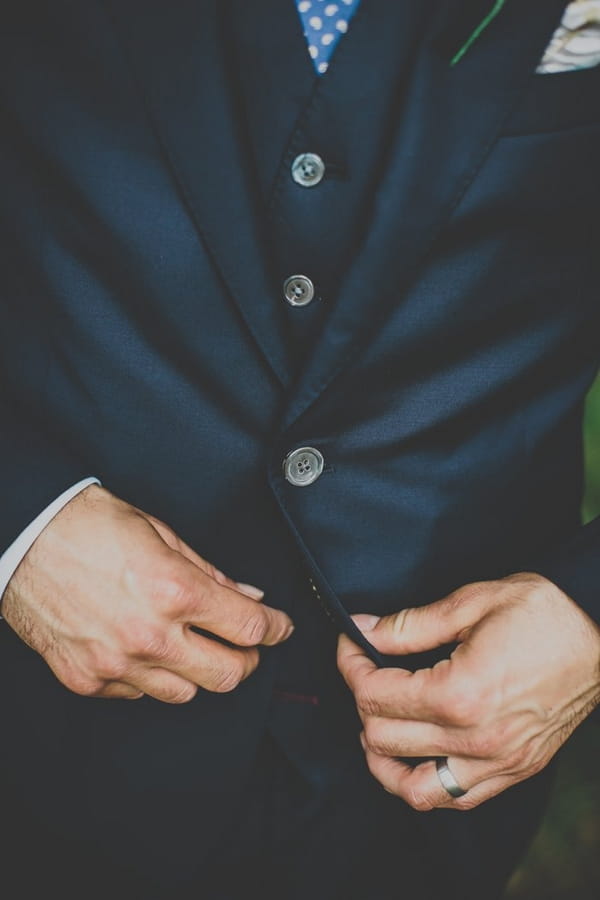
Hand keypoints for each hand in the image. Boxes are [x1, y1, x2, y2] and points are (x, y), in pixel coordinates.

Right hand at [1, 485, 292, 702]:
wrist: (21, 536)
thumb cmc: (87, 525)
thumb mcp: (161, 534)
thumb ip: (209, 573)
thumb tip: (246, 595)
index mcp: (174, 590)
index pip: (249, 627)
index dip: (276, 629)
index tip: (281, 627)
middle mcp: (149, 635)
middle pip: (228, 675)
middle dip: (248, 659)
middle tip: (246, 644)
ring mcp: (116, 664)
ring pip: (185, 694)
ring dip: (199, 672)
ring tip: (192, 645)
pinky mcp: (86, 679)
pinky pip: (137, 694)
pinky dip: (150, 677)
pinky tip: (146, 650)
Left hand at [337, 573, 599, 809]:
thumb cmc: (543, 612)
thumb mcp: (470, 603)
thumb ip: (409, 625)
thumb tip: (363, 630)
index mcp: (460, 693)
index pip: (375, 694)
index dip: (351, 665)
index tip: (350, 645)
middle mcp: (476, 738)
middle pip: (383, 738)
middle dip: (361, 700)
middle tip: (365, 671)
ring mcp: (498, 762)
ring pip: (413, 788)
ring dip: (383, 759)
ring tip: (376, 725)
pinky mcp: (516, 770)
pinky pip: (456, 799)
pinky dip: (425, 785)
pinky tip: (417, 755)